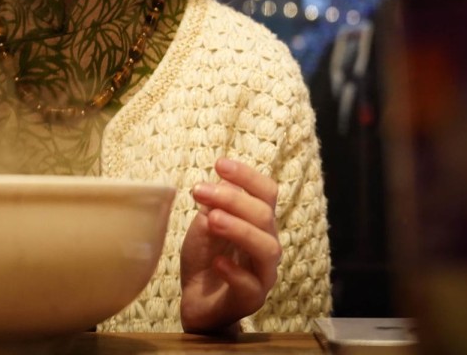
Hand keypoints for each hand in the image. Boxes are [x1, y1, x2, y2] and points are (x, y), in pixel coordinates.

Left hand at [180, 158, 281, 333]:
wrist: (198, 302)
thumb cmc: (206, 258)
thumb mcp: (205, 226)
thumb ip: (214, 206)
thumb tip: (223, 183)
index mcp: (259, 222)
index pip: (266, 192)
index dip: (247, 176)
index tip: (220, 164)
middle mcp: (268, 244)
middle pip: (265, 215)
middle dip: (232, 199)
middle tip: (199, 190)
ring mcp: (264, 273)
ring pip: (266, 248)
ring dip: (239, 229)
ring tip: (212, 220)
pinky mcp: (252, 299)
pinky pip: (250, 285)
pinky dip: (234, 271)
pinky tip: (217, 261)